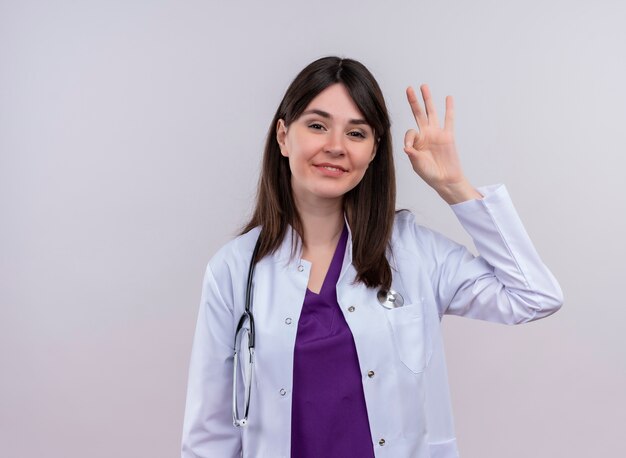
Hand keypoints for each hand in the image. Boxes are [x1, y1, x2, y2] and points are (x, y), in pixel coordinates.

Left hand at [403, 84, 480, 203]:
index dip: (409, 137)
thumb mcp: (417, 165)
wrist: (445, 180)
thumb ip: (413, 156)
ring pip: (432, 113)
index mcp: (416, 142)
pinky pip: (448, 120)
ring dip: (428, 100)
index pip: (410, 132)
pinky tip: (448, 98)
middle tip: (409, 88)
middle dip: (413, 101)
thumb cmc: (430, 174)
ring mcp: (437, 134)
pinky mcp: (448, 136)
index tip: (410, 147)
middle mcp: (426, 135)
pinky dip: (449, 109)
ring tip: (424, 86)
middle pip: (418, 114)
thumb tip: (407, 148)